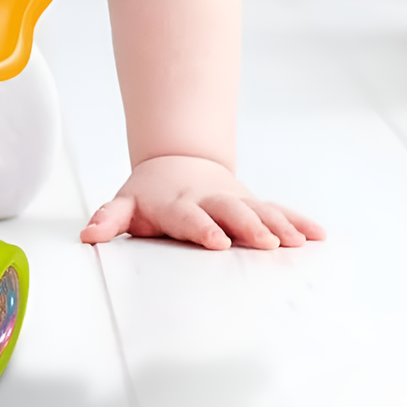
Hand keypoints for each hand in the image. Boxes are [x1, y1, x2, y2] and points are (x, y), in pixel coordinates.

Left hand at [81, 155, 324, 249]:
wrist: (177, 164)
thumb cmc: (150, 196)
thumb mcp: (126, 205)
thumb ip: (110, 219)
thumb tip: (88, 235)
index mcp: (178, 204)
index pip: (189, 216)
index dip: (202, 228)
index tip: (216, 242)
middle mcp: (210, 201)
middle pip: (231, 212)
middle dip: (249, 226)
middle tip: (266, 243)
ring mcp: (235, 201)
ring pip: (260, 210)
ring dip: (279, 225)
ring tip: (299, 242)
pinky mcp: (254, 204)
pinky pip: (279, 211)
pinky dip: (298, 222)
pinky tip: (319, 236)